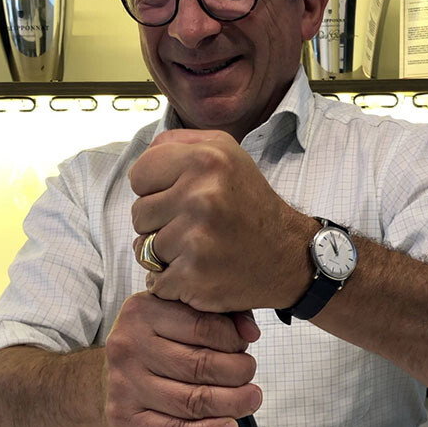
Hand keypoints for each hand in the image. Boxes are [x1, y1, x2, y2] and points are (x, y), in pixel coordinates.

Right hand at [103, 291, 261, 426]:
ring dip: (231, 403)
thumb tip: (250, 332)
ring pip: (191, 400)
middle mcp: (129, 345)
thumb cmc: (152, 347)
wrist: (103, 382)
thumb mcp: (176, 317)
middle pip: (200, 365)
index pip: (203, 326)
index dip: (234, 340)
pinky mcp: (124, 418)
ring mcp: (124, 383)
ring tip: (250, 399)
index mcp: (144, 311)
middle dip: (238, 373)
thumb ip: (218, 315)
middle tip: (250, 376)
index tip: (244, 348)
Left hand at [129, 129, 315, 311]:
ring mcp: (197, 238)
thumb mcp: (227, 154)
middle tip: (195, 227)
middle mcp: (202, 195)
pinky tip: (200, 272)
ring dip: (165, 254)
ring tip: (199, 249)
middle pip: (139, 214)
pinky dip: (173, 282)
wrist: (288, 256)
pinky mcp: (194, 275)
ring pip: (144, 249)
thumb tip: (143, 155)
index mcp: (206, 159)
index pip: (139, 173)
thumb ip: (181, 144)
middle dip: (160, 223)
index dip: (154, 189)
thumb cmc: (252, 206)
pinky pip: (157, 280)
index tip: (180, 198)